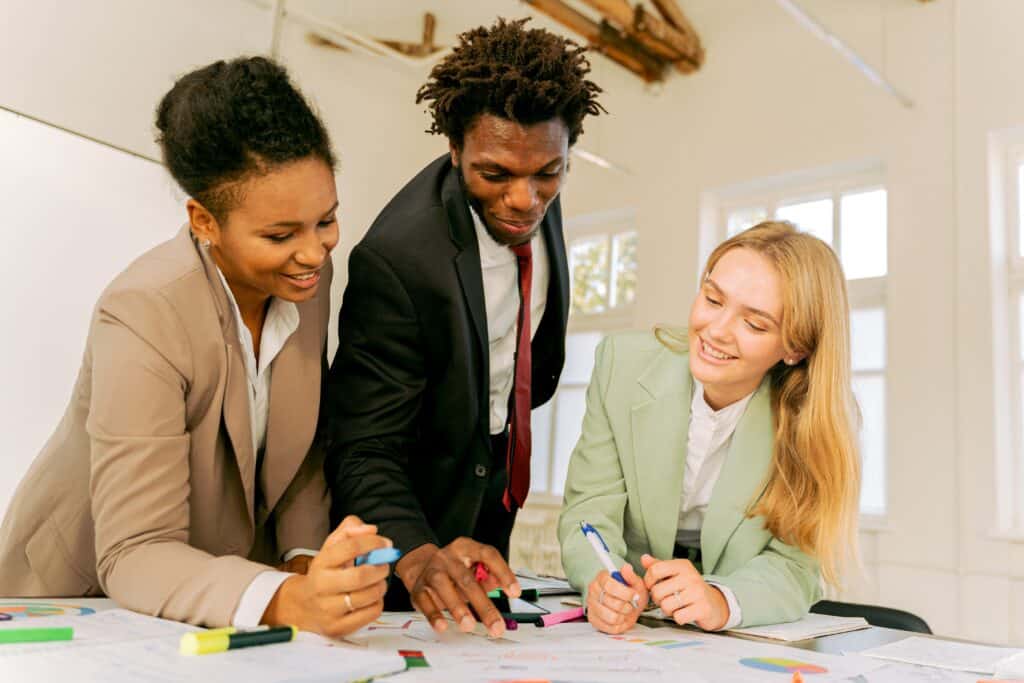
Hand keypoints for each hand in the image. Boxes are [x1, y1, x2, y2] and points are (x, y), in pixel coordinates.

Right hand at [262, 515, 390, 637]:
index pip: (350, 547)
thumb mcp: (331, 547)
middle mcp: (322, 586)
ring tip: (377, 581)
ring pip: (368, 596)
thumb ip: (350, 530)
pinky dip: (378, 602)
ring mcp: (329, 610)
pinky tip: (370, 598)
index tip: (386, 543)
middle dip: (380, 568)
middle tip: (384, 566)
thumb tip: (372, 530)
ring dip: (381, 585)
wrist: (301, 606)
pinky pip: (371, 613)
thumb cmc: (324, 573)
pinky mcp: (338, 628)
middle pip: (360, 576)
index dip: (373, 542)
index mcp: (321, 563)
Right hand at [395, 537, 519, 637]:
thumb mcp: (474, 568)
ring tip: (469, 625)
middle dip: (483, 605)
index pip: (488, 555)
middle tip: (495, 624)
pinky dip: (434, 615)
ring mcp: (431, 571)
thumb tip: (504, 586)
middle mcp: (447, 557)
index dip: (503, 573)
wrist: (421, 566)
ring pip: (444, 587)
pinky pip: (425, 602)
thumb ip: (489, 577)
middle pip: (467, 579)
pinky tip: (442, 625)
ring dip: (458, 608)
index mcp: (466, 547)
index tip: (514, 592)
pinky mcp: (418, 588)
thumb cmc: (455, 570)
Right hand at [585, 564, 646, 634]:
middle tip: (631, 604)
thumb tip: (626, 568)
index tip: (634, 595)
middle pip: (609, 601)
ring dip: (623, 616)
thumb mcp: (636, 583)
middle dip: (626, 605)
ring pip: (610, 616)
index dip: (624, 592)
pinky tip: (620, 618)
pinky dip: (619, 625)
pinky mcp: (593, 619)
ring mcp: (592, 605)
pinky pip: (608, 626)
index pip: (608, 584)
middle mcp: (594, 590)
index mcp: (602, 578)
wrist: (631, 606)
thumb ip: (631, 576)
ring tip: (625, 611)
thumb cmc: (632, 594)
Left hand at [640, 554, 728, 630]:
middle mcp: (691, 576)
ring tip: (676, 606)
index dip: (649, 581)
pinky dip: (678, 618)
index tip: (653, 586)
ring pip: (666, 606)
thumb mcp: (676, 573)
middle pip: (657, 591)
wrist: (714, 603)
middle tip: (666, 599)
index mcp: (682, 565)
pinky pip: (678, 617)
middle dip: (658, 599)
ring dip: (668, 610)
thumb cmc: (691, 588)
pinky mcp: (702, 608)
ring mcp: (697, 592)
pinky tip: (685, 613)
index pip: (655, 570)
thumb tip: (644, 558)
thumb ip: (659, 566)